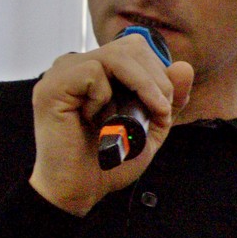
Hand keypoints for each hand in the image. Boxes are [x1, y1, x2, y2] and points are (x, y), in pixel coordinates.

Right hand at [29, 31, 194, 216]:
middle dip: (156, 78)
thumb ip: (168, 100)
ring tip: (146, 112)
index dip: (158, 72)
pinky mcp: (51, 87)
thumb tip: (184, 66)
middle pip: (129, 47)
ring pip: (114, 56)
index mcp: (97, 71)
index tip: (164, 107)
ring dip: (142, 85)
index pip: (135, 48)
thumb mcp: (150, 129)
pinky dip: (105, 96)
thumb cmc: (109, 162)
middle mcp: (77, 66)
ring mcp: (62, 73)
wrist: (81, 191)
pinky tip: (98, 119)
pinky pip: (91, 72)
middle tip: (161, 111)